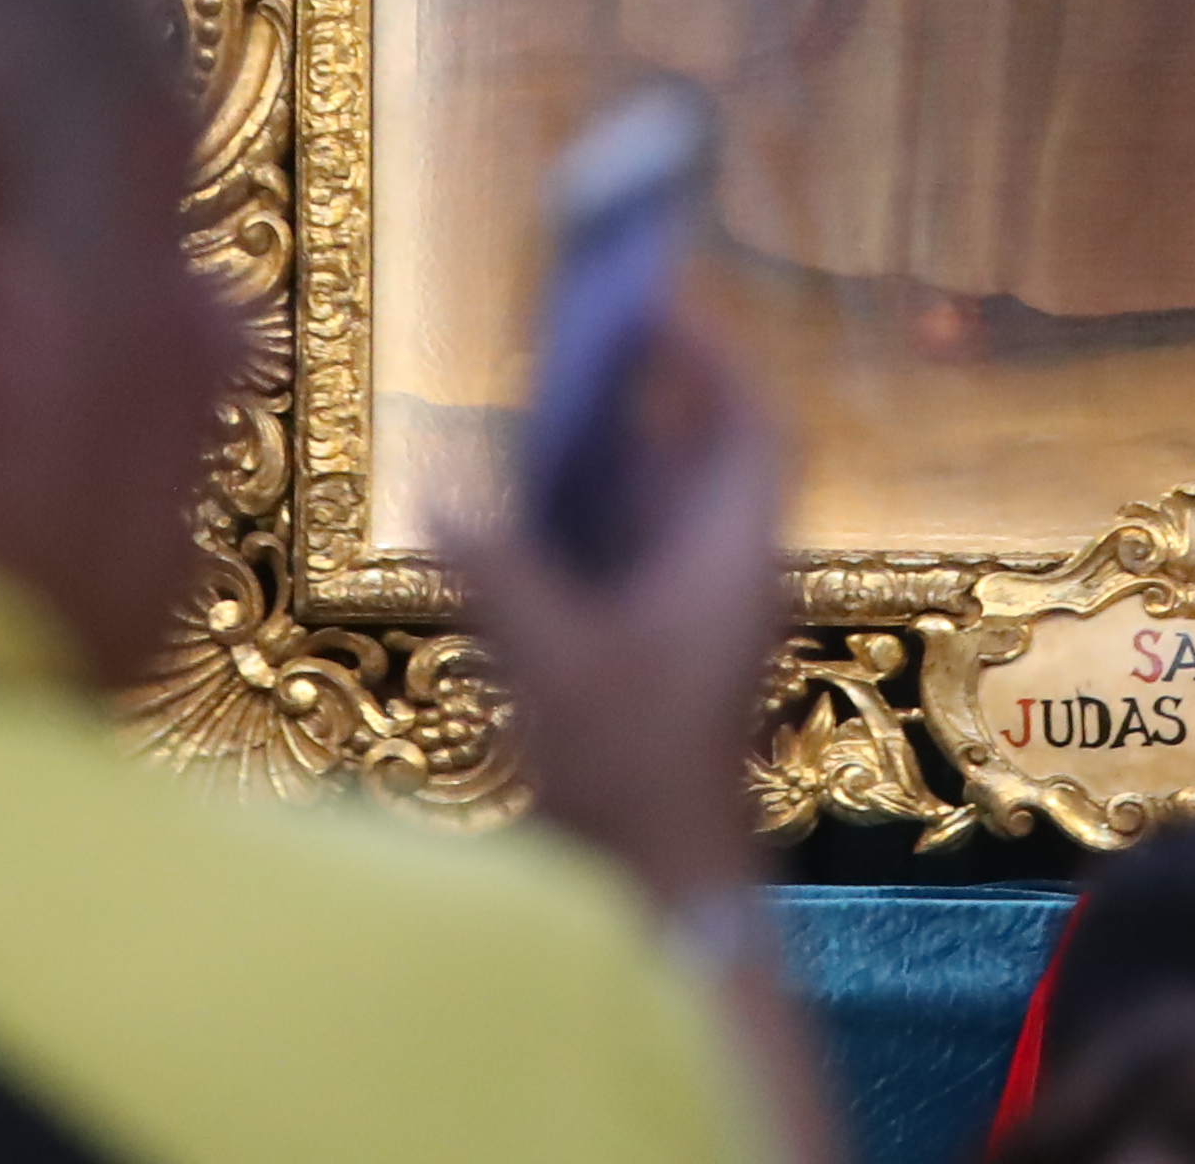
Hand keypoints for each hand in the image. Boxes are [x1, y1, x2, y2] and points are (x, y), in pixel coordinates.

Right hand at [449, 303, 796, 917]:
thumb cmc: (628, 775)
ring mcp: (703, 619)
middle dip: (655, 392)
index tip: (658, 299)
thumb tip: (443, 496)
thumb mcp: (551, 663)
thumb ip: (499, 570)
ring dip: (618, 458)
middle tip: (587, 336)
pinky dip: (597, 522)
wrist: (662, 894)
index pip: (751, 427)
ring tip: (546, 407)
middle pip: (708, 456)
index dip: (713, 355)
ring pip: (670, 509)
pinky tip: (528, 514)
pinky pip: (640, 557)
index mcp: (733, 560)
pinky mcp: (669, 656)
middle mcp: (730, 578)